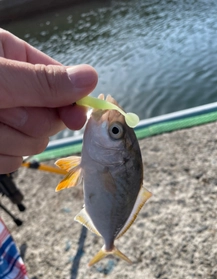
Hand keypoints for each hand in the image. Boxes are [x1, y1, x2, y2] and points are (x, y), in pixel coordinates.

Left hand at [0, 29, 97, 173]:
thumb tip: (91, 79)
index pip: (63, 83)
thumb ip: (42, 81)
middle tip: (2, 111)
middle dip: (29, 123)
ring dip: (10, 140)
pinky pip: (14, 162)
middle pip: (51, 120)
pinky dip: (0, 156)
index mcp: (19, 61)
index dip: (71, 103)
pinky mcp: (0, 146)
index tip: (74, 120)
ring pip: (34, 144)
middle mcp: (18, 92)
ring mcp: (9, 121)